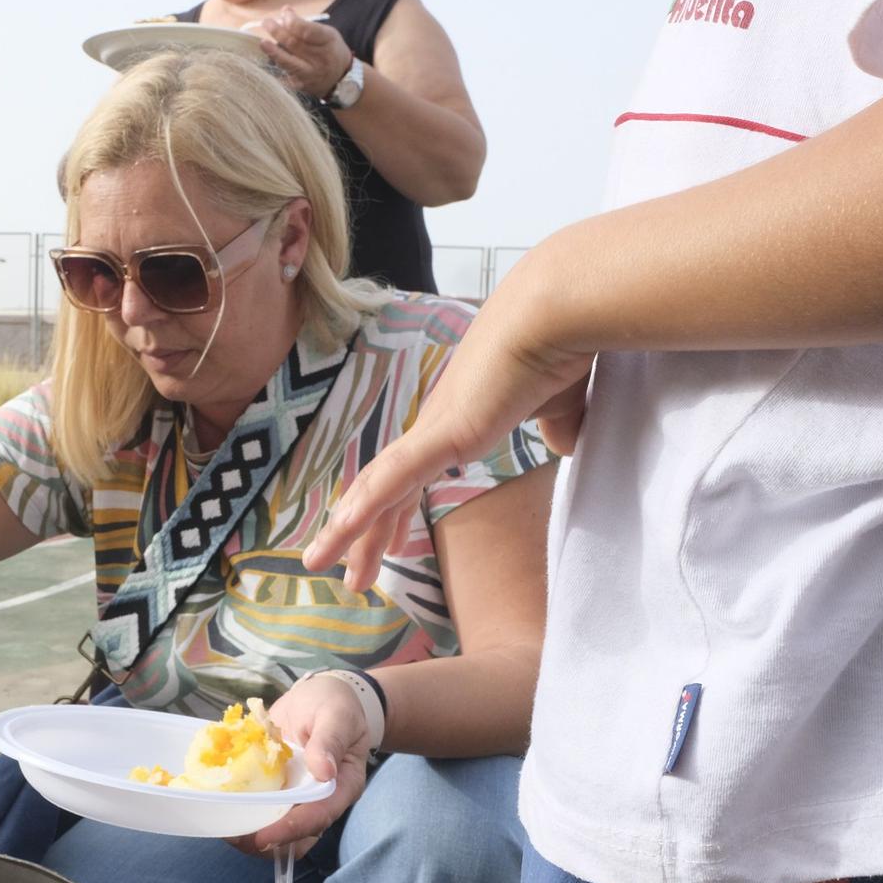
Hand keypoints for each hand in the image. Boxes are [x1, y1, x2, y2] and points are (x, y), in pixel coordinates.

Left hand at [228, 674, 370, 858]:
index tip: (263, 837)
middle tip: (234, 836)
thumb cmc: (334, 703)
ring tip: (222, 826)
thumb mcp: (336, 715)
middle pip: (296, 836)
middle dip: (265, 841)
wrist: (318, 695)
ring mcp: (296, 796)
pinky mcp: (276, 788)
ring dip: (249, 831)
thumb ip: (329, 740)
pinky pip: (259, 806)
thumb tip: (324, 771)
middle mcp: (320, 799)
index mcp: (342, 786)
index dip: (291, 831)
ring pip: (275, 827)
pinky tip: (220, 802)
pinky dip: (240, 808)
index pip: (319, 817)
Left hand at [255, 8, 352, 98]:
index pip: (307, 31)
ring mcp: (310, 74)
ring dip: (274, 52)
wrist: (339, 78)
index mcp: (328, 41)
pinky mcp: (300, 85)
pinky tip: (264, 61)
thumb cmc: (329, 49)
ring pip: (288, 62)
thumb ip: (305, 24)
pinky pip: (284, 75)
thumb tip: (284, 11)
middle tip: (266, 23)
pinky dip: (274, 67)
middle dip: (278, 32)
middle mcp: (320, 59)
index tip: (284, 14)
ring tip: (263, 43)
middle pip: (295, 44)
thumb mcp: (325, 33)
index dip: (293, 22)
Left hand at [303, 269, 592, 589]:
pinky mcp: (448, 429)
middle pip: (390, 488)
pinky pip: (396, 474)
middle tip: (349, 573)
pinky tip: (338, 529)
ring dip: (349, 530)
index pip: (417, 473)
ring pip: (380, 488)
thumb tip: (563, 444)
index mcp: (464, 418)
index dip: (398, 510)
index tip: (389, 543)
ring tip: (317, 564)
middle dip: (366, 533)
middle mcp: (440, 421)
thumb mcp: (562, 401)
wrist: (564, 309)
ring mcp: (439, 425)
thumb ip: (557, 425)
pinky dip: (365, 504)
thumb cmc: (565, 344)